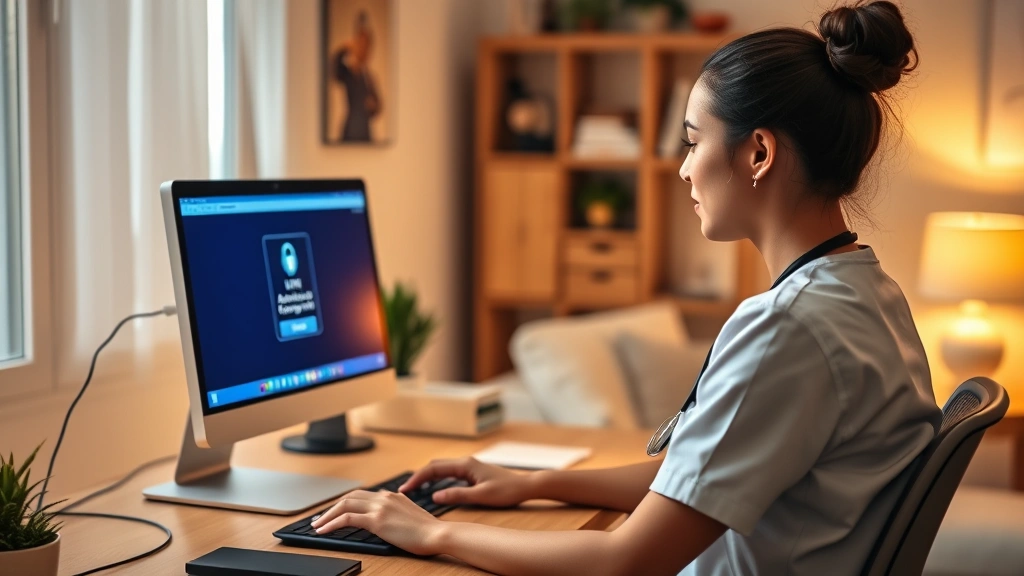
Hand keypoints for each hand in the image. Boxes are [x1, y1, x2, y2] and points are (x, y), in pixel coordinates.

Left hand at [310, 490, 443, 555]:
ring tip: (317, 525)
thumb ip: (398, 511)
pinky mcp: (377, 521)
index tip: (335, 511)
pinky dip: (332, 523)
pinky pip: (347, 519)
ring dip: (327, 515)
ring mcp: (380, 507)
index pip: (362, 495)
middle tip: (320, 518)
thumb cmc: (428, 531)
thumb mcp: (411, 515)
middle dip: (331, 508)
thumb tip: (389, 518)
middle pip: (350, 497)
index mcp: (392, 495)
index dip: (345, 503)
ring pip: (344, 505)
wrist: (437, 533)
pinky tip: (324, 530)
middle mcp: (384, 497)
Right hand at [400, 457, 533, 507]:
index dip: (417, 479)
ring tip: (414, 489)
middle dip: (418, 476)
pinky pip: (449, 473)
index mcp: (465, 465)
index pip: (433, 469)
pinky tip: (433, 488)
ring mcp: (469, 466)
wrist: (525, 486)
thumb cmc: (507, 491)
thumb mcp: (481, 496)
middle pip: (435, 466)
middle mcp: (465, 462)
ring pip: (441, 468)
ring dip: (426, 477)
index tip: (405, 489)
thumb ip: (458, 495)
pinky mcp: (472, 472)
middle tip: (404, 490)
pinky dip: (437, 479)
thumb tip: (435, 496)